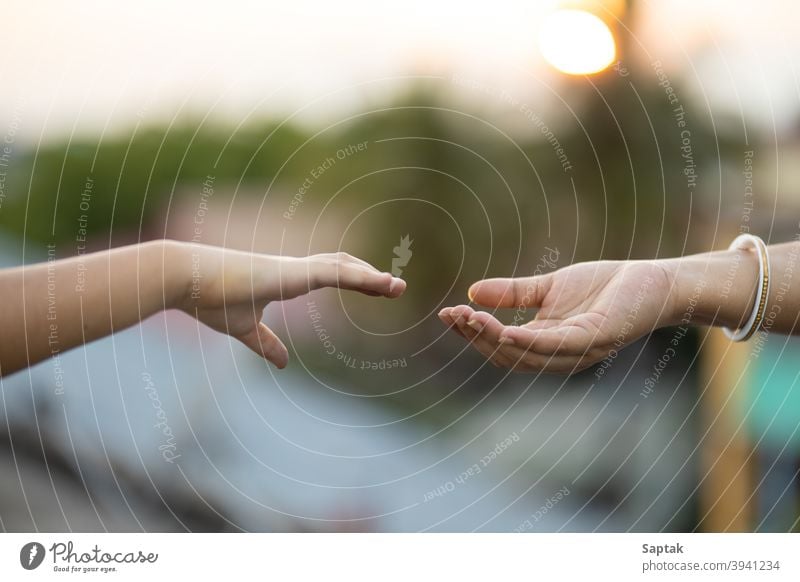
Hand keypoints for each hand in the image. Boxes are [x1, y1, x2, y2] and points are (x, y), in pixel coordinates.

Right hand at [176, 243, 405, 367]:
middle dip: (369, 276)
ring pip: (343, 267)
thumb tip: (284, 363)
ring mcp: (293, 268)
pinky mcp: (289, 273)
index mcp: (286, 279)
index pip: (329, 273)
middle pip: (342, 266)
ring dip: (372, 277)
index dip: (354, 278)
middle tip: (395, 287)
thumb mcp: (244, 329)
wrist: (183, 279)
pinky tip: (380, 283)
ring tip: (398, 286)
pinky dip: (360, 277)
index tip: (378, 289)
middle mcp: (294, 269)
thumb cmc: (209, 299)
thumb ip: (265, 343)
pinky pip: (334, 273)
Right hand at [438, 260, 674, 373]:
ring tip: (468, 319)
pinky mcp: (596, 340)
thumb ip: (513, 293)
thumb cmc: (605, 286)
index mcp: (545, 344)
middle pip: (506, 356)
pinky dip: (527, 342)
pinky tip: (505, 330)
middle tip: (452, 315)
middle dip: (475, 337)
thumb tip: (471, 291)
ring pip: (525, 355)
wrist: (654, 280)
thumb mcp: (548, 287)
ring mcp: (576, 352)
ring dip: (493, 340)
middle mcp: (558, 356)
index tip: (446, 313)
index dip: (472, 333)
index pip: (500, 345)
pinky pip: (555, 347)